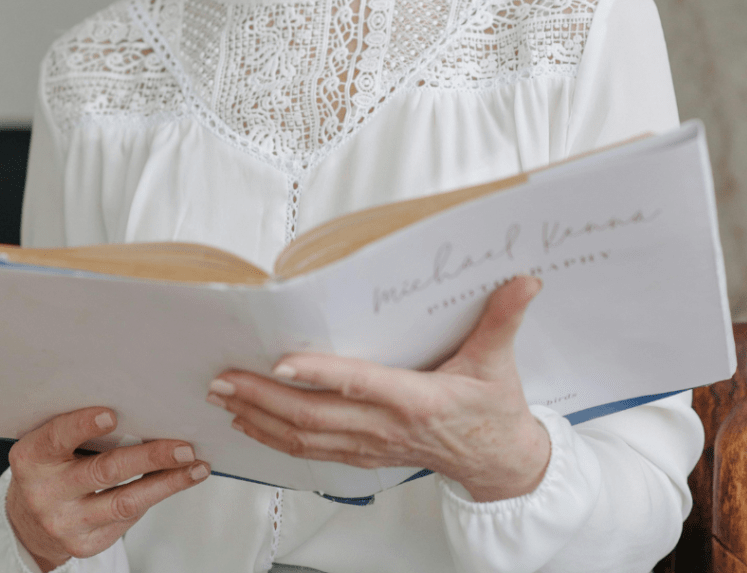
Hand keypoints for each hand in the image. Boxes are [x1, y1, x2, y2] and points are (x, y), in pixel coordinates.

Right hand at [6, 407, 209, 570]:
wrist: (27, 521)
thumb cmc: (50, 467)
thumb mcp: (49, 443)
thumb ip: (77, 427)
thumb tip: (139, 404)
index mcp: (32, 458)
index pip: (57, 437)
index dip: (84, 425)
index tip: (113, 413)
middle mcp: (45, 493)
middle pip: (104, 471)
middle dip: (150, 457)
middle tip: (184, 446)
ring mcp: (64, 523)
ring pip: (125, 501)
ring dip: (167, 483)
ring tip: (195, 467)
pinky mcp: (84, 544)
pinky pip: (126, 519)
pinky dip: (154, 496)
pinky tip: (176, 481)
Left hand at [206, 276, 549, 501]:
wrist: (500, 466)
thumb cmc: (494, 413)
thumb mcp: (499, 362)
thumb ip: (504, 318)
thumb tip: (524, 280)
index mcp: (418, 400)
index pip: (360, 385)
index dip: (320, 375)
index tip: (281, 362)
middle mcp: (387, 427)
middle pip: (315, 417)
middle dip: (263, 399)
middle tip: (222, 379)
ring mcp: (371, 446)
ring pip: (305, 438)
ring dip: (259, 419)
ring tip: (222, 397)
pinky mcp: (363, 456)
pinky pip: (311, 452)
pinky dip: (275, 440)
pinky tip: (248, 425)